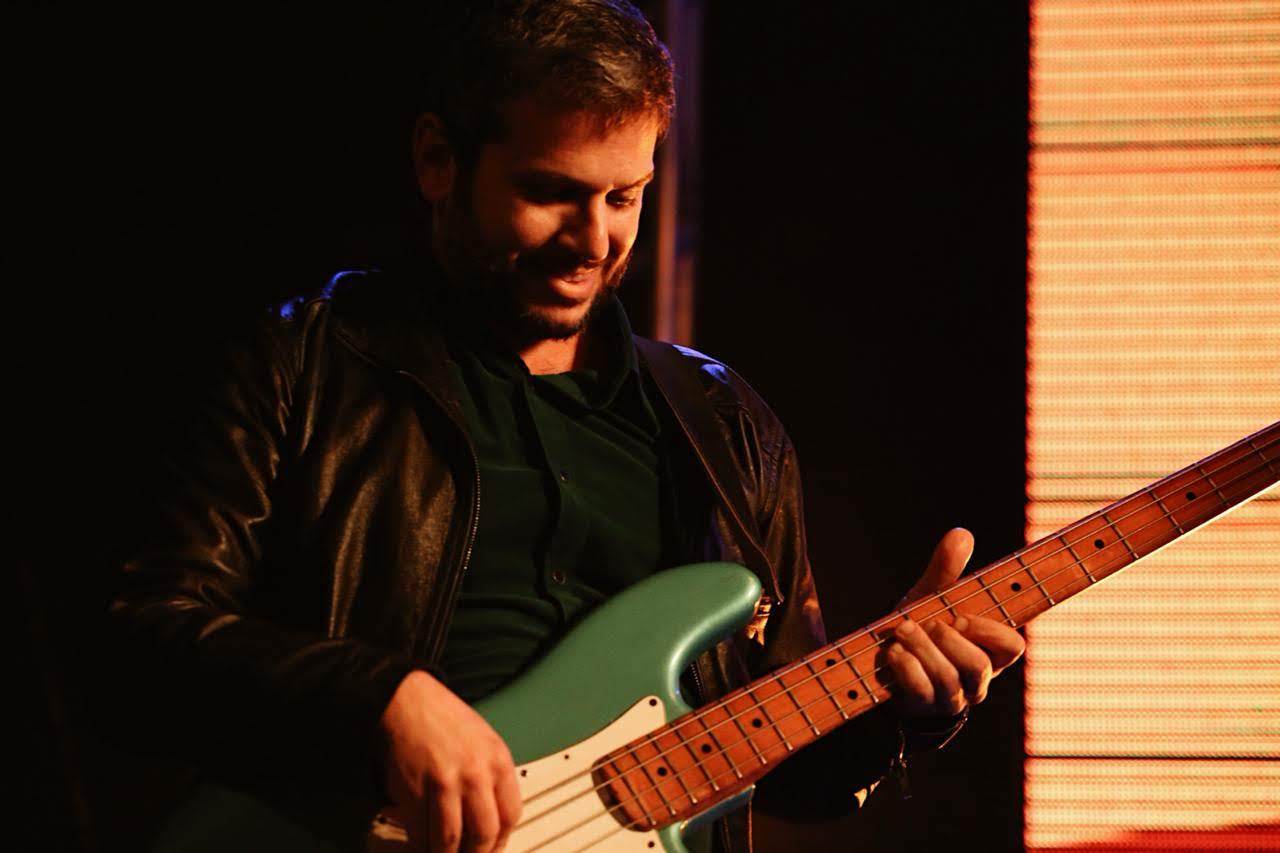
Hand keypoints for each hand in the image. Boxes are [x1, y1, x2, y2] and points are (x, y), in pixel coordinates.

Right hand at [379, 670, 521, 852]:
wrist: (404, 700)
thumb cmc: (441, 719)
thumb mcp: (482, 741)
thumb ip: (490, 778)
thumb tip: (490, 821)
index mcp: (498, 761)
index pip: (511, 815)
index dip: (500, 841)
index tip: (489, 850)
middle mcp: (476, 774)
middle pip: (484, 834)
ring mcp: (446, 784)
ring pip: (451, 841)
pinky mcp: (417, 790)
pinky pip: (421, 832)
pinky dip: (420, 845)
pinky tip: (420, 845)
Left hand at [885, 528, 1025, 718]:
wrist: (883, 665)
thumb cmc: (919, 628)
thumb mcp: (932, 598)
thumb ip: (946, 570)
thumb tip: (962, 533)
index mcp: (988, 651)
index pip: (1013, 646)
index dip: (991, 632)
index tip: (962, 616)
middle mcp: (975, 679)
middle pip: (979, 666)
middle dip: (949, 641)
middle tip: (928, 622)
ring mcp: (950, 698)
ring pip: (949, 679)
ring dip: (922, 650)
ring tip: (903, 631)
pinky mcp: (923, 708)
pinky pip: (921, 692)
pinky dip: (905, 667)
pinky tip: (892, 651)